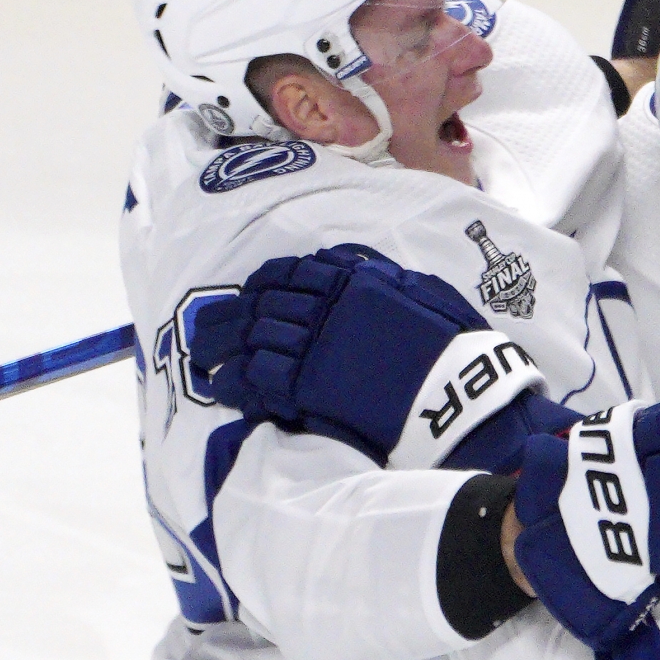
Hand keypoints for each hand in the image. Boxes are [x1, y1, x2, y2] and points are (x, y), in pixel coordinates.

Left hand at [198, 246, 544, 470]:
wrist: (457, 394)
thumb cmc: (451, 345)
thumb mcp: (420, 291)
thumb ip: (380, 277)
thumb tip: (352, 265)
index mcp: (349, 279)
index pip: (289, 273)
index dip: (261, 285)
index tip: (248, 295)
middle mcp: (323, 306)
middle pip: (260, 306)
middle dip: (228, 318)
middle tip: (205, 331)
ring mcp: (312, 346)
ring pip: (250, 341)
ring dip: (220, 349)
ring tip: (203, 358)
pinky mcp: (306, 388)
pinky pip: (258, 381)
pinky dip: (236, 384)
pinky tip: (223, 388)